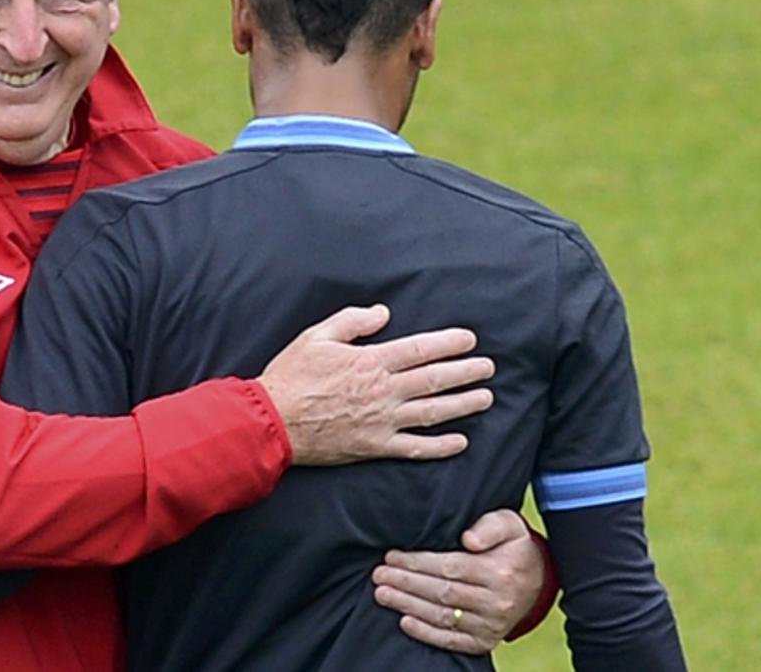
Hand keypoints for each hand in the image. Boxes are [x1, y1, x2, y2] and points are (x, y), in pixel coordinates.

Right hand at [259, 304, 493, 465]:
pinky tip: (460, 442)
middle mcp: (383, 391)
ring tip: (485, 398)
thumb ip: (352, 321)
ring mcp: (382, 421)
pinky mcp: (375, 446)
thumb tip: (383, 313)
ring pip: (432, 412)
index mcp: (370, 361)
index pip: (420, 349)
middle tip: (488, 367)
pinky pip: (415, 448)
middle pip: (434, 379)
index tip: (469, 340)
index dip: (448, 343)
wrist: (272, 422)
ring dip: (463, 405)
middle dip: (466, 372)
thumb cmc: (291, 376)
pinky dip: (440, 447)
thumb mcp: (316, 336)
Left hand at [371, 509, 543, 653]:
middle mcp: (496, 601)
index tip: (392, 557)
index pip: (450, 568)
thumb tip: (468, 538)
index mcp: (499, 571)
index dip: (418, 563)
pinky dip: (427, 634)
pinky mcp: (485, 641)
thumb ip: (489, 526)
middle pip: (442, 592)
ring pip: (443, 616)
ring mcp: (490, 624)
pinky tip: (404, 622)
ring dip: (408, 606)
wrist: (539, 580)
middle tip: (379, 576)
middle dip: (406, 584)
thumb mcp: (508, 524)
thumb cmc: (513, 546)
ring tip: (382, 594)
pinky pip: (452, 641)